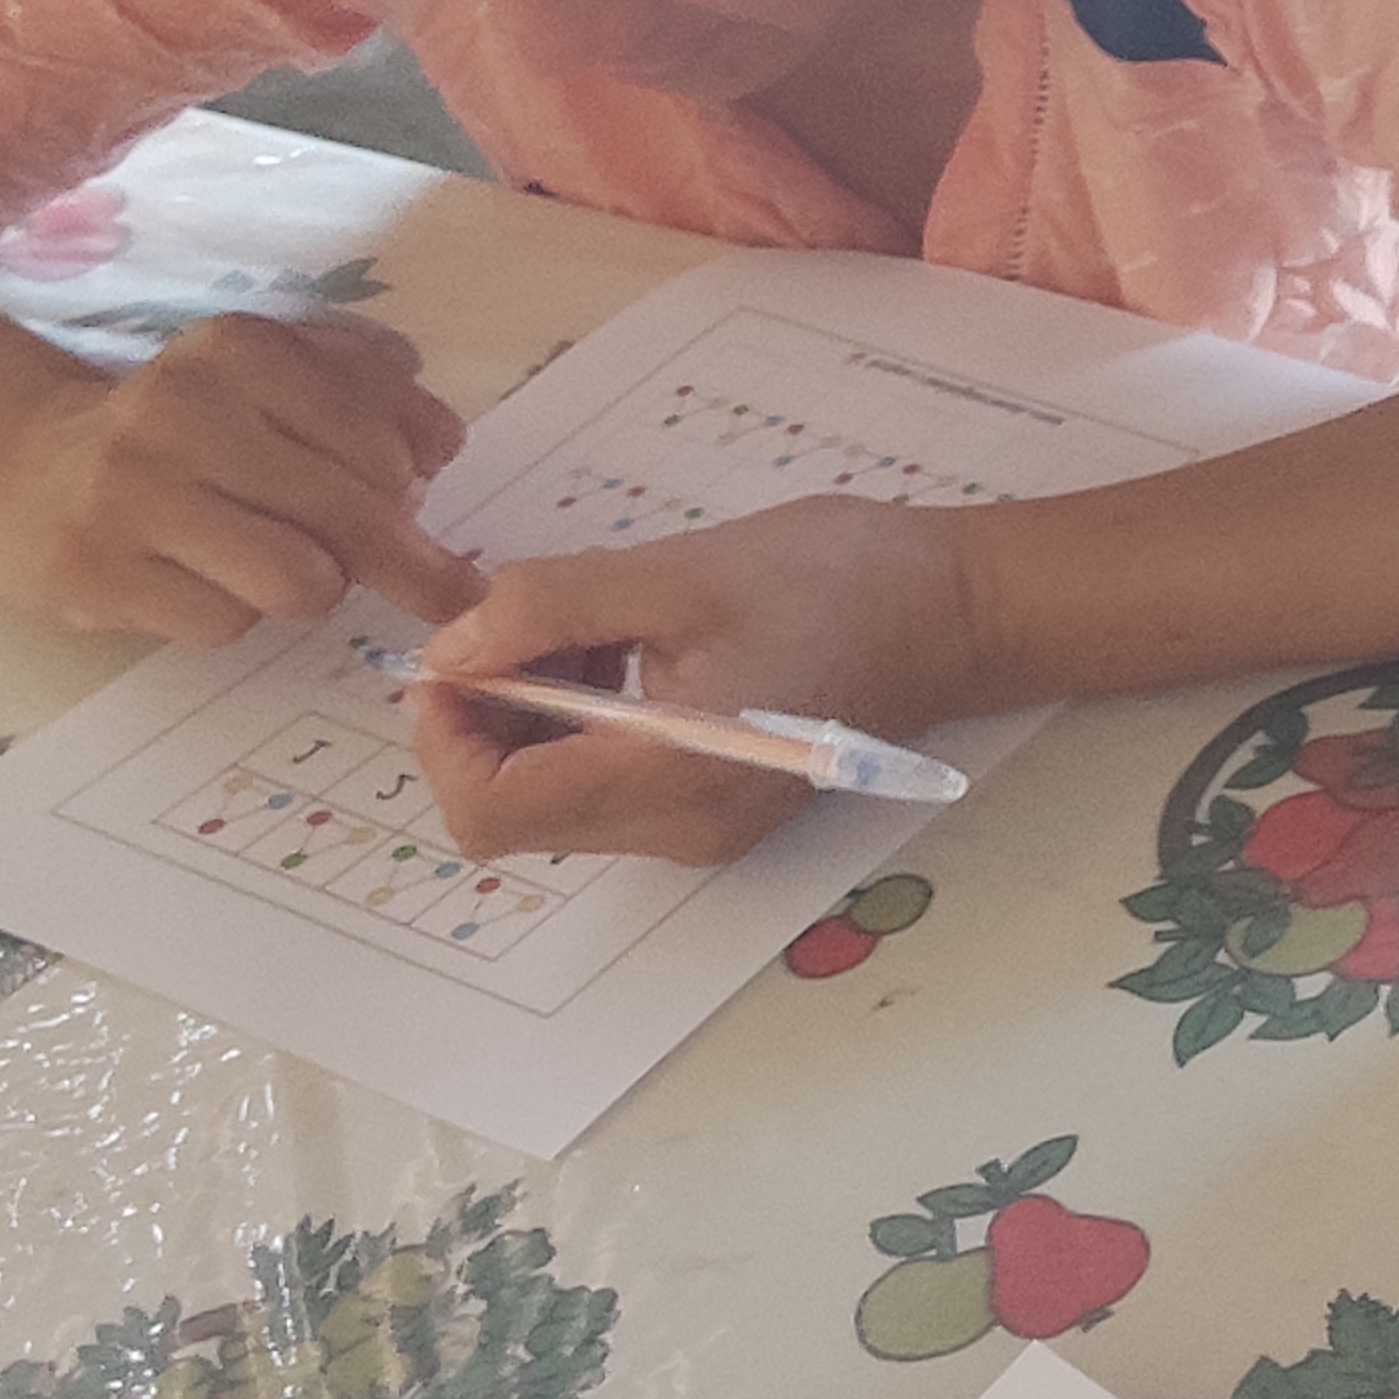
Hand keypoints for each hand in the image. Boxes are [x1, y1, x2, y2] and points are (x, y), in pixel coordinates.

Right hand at [0, 310, 477, 642]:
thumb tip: (441, 445)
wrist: (21, 469)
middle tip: (423, 575)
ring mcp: (134, 495)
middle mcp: (184, 411)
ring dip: (313, 586)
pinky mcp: (99, 574)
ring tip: (282, 562)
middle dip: (402, 555)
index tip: (425, 492)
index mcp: (240, 350)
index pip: (388, 435)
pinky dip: (236, 614)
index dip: (422, 476)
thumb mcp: (267, 378)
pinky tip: (201, 579)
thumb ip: (366, 390)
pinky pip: (229, 624)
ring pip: (304, 581)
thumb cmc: (181, 431)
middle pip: (358, 512)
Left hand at [409, 493, 983, 864]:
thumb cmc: (837, 580)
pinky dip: (580, 725)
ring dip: (532, 717)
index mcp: (675, 776)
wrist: (953, 610)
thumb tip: (451, 650)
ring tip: (585, 628)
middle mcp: (680, 827)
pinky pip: (603, 785)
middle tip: (516, 626)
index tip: (456, 653)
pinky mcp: (712, 806)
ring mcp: (698, 826)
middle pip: (515, 813)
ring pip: (553, 799)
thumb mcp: (678, 571)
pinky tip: (620, 652)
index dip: (446, 737)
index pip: (493, 810)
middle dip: (487, 720)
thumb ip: (549, 606)